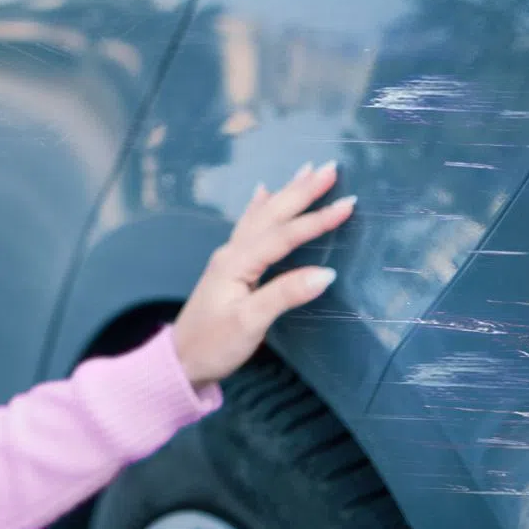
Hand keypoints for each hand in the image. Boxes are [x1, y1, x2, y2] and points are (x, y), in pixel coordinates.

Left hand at [172, 161, 355, 388]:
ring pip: (262, 216)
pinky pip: (249, 226)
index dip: (316, 220)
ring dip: (286, 193)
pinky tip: (263, 192)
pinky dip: (260, 207)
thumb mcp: (250, 324)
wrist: (180, 360)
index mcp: (237, 263)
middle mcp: (232, 253)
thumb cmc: (213, 345)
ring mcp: (229, 258)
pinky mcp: (230, 267)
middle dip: (302, 191)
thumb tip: (326, 274)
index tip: (348, 204)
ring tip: (306, 170)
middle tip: (331, 167)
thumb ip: (285, 295)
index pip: (283, 235)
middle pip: (271, 215)